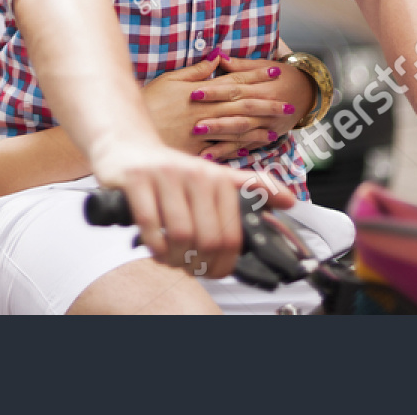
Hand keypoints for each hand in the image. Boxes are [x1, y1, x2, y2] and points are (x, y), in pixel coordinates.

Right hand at [92, 140, 262, 277]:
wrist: (126, 146)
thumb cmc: (170, 169)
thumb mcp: (212, 175)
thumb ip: (250, 188)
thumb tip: (290, 201)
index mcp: (216, 178)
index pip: (231, 234)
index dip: (224, 263)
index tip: (215, 271)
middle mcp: (194, 174)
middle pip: (207, 238)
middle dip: (198, 263)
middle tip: (190, 267)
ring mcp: (164, 175)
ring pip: (179, 234)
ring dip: (174, 258)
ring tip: (170, 258)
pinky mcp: (136, 179)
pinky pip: (149, 224)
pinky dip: (154, 246)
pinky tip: (154, 247)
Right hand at [140, 55, 293, 156]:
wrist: (129, 131)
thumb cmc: (148, 102)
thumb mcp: (169, 80)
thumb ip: (196, 71)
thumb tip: (216, 58)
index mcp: (200, 91)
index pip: (234, 80)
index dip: (256, 76)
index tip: (275, 71)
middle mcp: (205, 110)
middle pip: (242, 105)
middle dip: (267, 103)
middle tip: (288, 103)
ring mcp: (202, 131)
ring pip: (237, 127)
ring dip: (260, 125)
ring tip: (279, 125)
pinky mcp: (197, 149)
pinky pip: (225, 147)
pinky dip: (243, 145)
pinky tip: (257, 145)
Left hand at [196, 55, 313, 159]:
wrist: (309, 91)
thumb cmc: (283, 75)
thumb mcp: (264, 65)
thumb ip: (240, 65)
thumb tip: (218, 55)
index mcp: (262, 88)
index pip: (235, 89)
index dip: (215, 92)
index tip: (195, 93)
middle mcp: (265, 109)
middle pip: (238, 115)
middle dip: (217, 121)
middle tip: (195, 126)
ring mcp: (268, 126)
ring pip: (243, 134)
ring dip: (223, 142)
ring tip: (202, 148)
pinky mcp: (268, 137)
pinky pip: (249, 146)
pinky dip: (233, 152)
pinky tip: (216, 157)